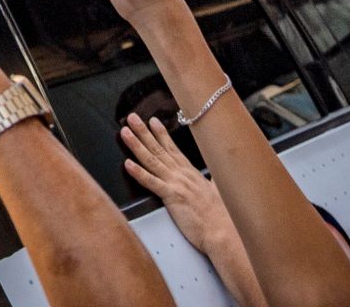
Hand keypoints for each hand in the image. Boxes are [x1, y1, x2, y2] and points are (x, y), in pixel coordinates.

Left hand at [121, 113, 235, 254]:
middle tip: (131, 117)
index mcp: (190, 172)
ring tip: (125, 132)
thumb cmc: (222, 215)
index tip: (152, 121)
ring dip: (136, 144)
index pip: (172, 148)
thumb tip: (215, 173)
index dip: (161, 133)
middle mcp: (182, 174)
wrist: (224, 232)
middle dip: (143, 131)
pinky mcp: (173, 196)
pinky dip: (139, 172)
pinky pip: (152, 182)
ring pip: (152, 160)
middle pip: (159, 148)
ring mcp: (176, 183)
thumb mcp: (218, 190)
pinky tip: (127, 164)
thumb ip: (212, 180)